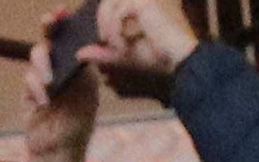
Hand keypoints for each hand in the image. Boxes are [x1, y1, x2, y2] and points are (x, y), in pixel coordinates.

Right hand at [25, 10, 98, 161]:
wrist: (59, 153)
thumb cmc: (78, 126)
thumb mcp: (87, 96)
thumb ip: (84, 72)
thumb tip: (86, 47)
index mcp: (78, 66)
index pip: (72, 38)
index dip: (66, 23)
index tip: (63, 13)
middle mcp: (61, 68)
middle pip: (51, 38)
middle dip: (50, 27)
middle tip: (50, 21)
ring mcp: (43, 79)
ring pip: (37, 56)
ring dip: (42, 65)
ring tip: (50, 83)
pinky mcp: (29, 92)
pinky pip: (29, 79)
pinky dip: (36, 88)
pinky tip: (44, 102)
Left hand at [83, 0, 198, 76]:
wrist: (180, 60)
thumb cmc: (159, 57)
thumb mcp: (124, 55)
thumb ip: (103, 52)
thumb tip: (79, 54)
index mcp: (140, 4)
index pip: (111, 4)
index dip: (102, 19)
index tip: (102, 39)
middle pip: (106, 2)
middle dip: (101, 23)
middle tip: (105, 43)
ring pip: (108, 6)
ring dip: (108, 29)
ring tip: (118, 48)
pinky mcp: (142, 2)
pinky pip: (117, 13)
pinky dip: (116, 32)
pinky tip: (124, 46)